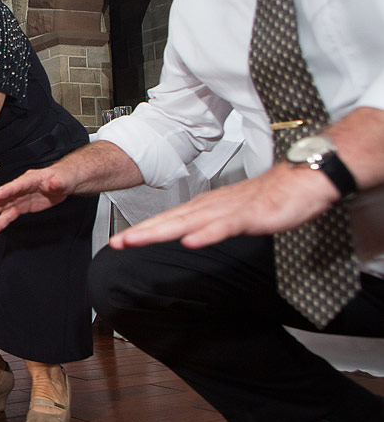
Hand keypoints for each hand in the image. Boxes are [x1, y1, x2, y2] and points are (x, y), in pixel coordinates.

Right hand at [0, 165, 75, 235]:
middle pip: (3, 196)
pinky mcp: (22, 207)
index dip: (3, 192)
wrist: (64, 183)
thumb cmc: (62, 178)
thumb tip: (54, 184)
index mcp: (28, 180)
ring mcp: (20, 198)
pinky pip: (9, 215)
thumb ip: (56, 183)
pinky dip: (1, 222)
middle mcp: (20, 189)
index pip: (13, 186)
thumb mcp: (62, 179)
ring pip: (3, 207)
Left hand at [110, 164, 339, 249]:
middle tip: (117, 242)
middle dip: (142, 232)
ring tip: (137, 240)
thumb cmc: (269, 198)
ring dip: (161, 232)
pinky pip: (225, 226)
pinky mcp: (250, 216)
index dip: (142, 230)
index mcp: (205, 207)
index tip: (119, 241)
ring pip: (189, 223)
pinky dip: (207, 234)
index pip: (167, 220)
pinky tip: (191, 241)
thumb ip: (209, 225)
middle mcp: (210, 206)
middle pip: (170, 221)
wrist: (303, 179)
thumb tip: (188, 235)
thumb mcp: (231, 215)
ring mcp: (229, 210)